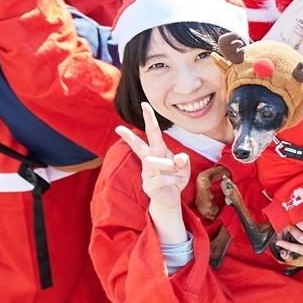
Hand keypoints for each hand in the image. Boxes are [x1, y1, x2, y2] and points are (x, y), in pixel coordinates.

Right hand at [115, 102, 188, 244]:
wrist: (170, 198)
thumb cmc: (175, 177)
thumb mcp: (184, 166)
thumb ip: (183, 160)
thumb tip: (179, 160)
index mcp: (158, 150)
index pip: (153, 131)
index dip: (149, 118)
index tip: (144, 103)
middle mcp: (150, 159)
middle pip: (138, 146)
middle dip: (130, 137)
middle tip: (118, 128)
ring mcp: (147, 172)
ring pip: (152, 162)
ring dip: (169, 165)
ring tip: (176, 169)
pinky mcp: (150, 185)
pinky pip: (164, 179)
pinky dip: (177, 180)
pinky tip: (180, 183)